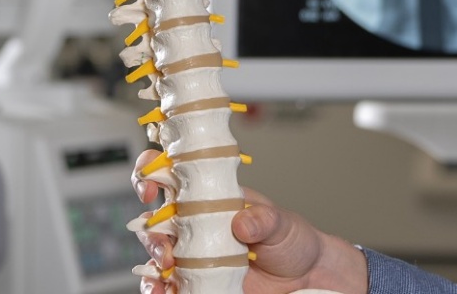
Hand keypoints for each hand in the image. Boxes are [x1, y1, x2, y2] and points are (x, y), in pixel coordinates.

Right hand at [133, 150, 369, 292]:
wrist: (304, 275)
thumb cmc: (290, 239)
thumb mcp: (282, 223)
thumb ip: (264, 220)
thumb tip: (242, 222)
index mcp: (209, 197)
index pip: (170, 176)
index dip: (151, 174)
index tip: (152, 187)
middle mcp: (193, 224)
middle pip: (154, 220)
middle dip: (151, 232)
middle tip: (167, 248)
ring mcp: (191, 253)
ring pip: (155, 254)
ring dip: (153, 262)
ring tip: (168, 270)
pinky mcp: (194, 280)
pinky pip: (166, 285)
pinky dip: (159, 288)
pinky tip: (165, 291)